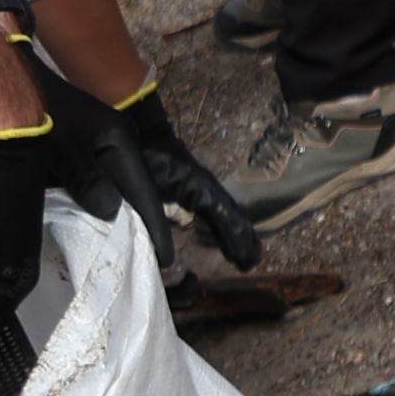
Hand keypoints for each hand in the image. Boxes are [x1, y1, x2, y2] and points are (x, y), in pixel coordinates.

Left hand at [7, 33, 159, 241]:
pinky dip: (86, 205)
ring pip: (107, 190)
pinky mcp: (70, 150)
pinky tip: (84, 227)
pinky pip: (85, 184)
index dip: (154, 226)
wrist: (4, 83)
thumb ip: (88, 179)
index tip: (163, 259)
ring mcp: (92, 145)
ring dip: (109, 218)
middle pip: (130, 192)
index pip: (144, 192)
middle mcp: (112, 143)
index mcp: (119, 141)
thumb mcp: (63, 148)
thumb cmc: (36, 113)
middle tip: (142, 261)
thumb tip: (113, 212)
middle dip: (135, 226)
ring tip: (117, 252)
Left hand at [116, 82, 263, 266]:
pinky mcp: (197, 188)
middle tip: (251, 264)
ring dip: (239, 234)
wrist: (144, 131)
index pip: (224, 216)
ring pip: (228, 213)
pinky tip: (226, 241)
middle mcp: (208, 187)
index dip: (234, 239)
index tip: (243, 260)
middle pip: (233, 216)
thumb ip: (150, 213)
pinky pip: (218, 210)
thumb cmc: (143, 157)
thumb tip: (158, 246)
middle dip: (244, 240)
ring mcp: (205, 186)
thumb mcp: (143, 185)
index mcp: (198, 186)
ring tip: (247, 258)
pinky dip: (226, 226)